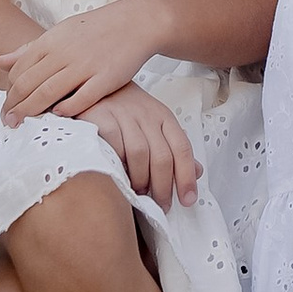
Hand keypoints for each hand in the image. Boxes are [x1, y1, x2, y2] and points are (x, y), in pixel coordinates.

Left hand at [0, 0, 172, 125]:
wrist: (135, 22)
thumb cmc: (94, 30)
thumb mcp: (60, 32)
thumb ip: (29, 49)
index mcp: (51, 40)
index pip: (19, 70)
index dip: (8, 92)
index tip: (6, 108)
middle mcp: (64, 52)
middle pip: (28, 84)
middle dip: (13, 106)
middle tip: (7, 123)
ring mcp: (85, 65)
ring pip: (48, 93)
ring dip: (30, 112)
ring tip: (20, 126)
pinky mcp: (105, 78)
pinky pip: (81, 99)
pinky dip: (66, 110)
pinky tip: (58, 117)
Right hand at [78, 81, 201, 207]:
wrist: (94, 86)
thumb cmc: (126, 112)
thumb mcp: (154, 125)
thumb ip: (174, 149)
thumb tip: (197, 172)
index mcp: (164, 117)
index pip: (182, 148)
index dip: (186, 177)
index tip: (188, 200)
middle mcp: (147, 114)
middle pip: (162, 155)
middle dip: (163, 186)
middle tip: (161, 205)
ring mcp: (123, 114)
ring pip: (139, 153)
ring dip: (140, 179)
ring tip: (138, 194)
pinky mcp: (101, 116)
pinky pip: (113, 144)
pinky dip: (116, 163)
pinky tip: (116, 175)